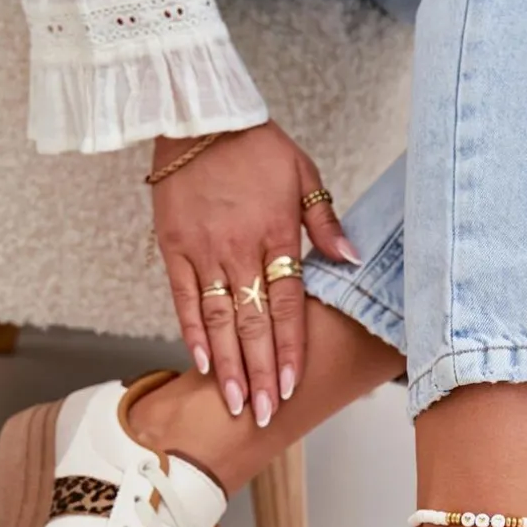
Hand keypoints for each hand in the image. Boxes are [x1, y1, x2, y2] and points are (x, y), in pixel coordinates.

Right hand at [151, 122, 359, 423]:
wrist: (198, 112)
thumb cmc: (256, 145)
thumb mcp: (304, 173)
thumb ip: (326, 223)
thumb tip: (353, 260)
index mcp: (277, 235)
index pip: (286, 305)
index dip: (287, 348)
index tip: (290, 385)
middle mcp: (239, 249)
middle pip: (252, 323)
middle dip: (259, 373)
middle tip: (265, 414)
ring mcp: (203, 250)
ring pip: (218, 319)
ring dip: (228, 365)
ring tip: (235, 403)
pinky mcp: (174, 247)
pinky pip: (183, 298)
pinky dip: (192, 332)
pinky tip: (202, 363)